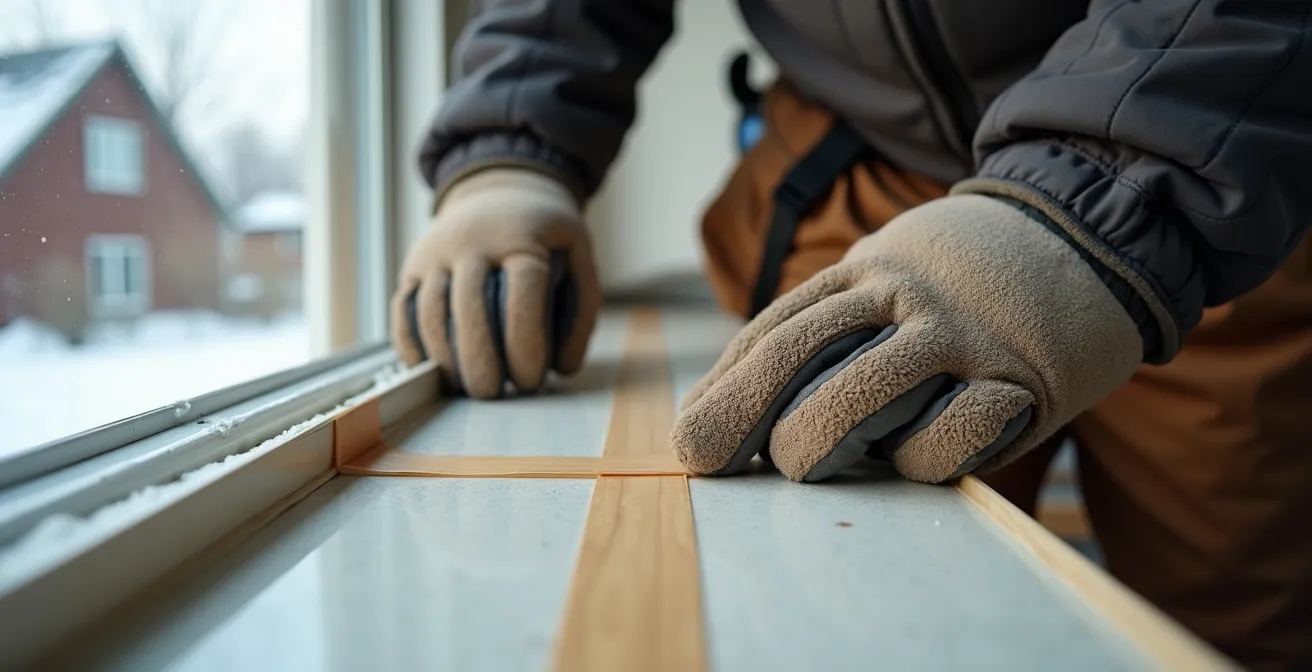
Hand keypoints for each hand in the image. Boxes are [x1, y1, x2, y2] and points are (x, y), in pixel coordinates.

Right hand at [391, 168, 600, 398]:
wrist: (498, 188)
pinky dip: (413, 349)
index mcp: (519, 237)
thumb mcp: (578, 253)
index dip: (524, 345)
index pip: (520, 297)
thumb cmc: (543, 232)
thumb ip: (583, 309)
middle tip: (495, 394)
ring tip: (468, 389)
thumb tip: (563, 368)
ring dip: (446, 361)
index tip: (530, 379)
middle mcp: (470, 242)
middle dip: (480, 362)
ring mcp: (435, 254)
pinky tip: (435, 372)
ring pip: (429, 315)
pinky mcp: (411, 267)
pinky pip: (403, 313)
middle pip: (468, 309)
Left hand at [670, 195, 1142, 482]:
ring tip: (799, 464)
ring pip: (856, 396)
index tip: (690, 434)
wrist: (1094, 223)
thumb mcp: (893, 274)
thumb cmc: (971, 277)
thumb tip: (746, 398)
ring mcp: (958, 334)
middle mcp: (900, 297)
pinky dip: (923, 457)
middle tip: (703, 459)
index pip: (774, 331)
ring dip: (813, 440)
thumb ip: (835, 325)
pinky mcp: (1019, 376)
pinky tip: (919, 453)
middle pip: (794, 358)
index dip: (725, 386)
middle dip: (737, 416)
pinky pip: (951, 434)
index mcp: (862, 273)